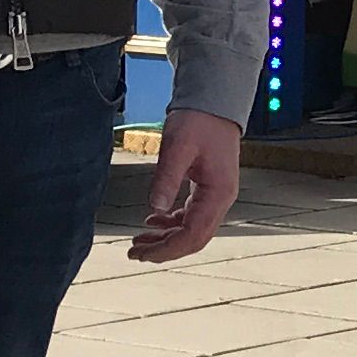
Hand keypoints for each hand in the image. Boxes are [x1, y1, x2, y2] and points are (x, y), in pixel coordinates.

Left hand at [131, 108, 242, 262]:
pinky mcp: (208, 190)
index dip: (167, 249)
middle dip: (165, 249)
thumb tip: (154, 209)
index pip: (193, 234)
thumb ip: (166, 179)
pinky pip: (191, 217)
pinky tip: (153, 221)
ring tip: (139, 241)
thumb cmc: (199, 121)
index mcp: (218, 193)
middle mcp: (221, 200)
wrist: (214, 103)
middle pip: (194, 239)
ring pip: (192, 230)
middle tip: (134, 252)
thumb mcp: (177, 148)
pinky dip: (172, 224)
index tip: (141, 252)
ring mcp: (217, 196)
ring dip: (167, 239)